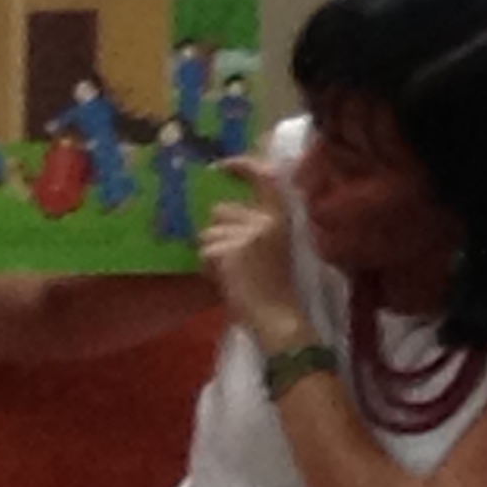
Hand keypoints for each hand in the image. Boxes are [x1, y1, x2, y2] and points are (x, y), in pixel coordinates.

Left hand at [200, 163, 307, 346]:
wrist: (280, 320)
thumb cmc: (277, 292)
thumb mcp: (273, 250)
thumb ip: (253, 229)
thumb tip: (220, 215)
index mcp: (282, 219)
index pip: (264, 178)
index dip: (241, 166)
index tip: (219, 167)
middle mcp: (266, 220)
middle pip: (221, 212)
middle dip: (218, 234)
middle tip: (231, 264)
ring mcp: (248, 233)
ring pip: (208, 234)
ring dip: (212, 255)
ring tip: (231, 277)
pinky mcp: (231, 250)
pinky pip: (204, 254)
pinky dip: (209, 270)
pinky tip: (225, 283)